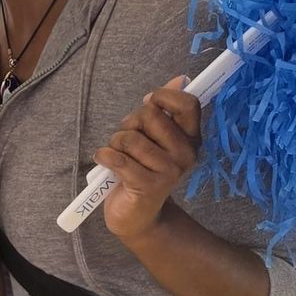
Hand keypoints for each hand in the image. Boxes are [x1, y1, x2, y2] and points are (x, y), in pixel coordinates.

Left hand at [95, 77, 202, 249]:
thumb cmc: (143, 171)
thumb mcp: (154, 138)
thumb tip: (180, 78)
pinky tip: (103, 160)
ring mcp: (169, 171)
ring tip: (118, 156)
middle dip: (129, 123)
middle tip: (126, 140)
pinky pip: (118, 158)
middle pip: (150, 115)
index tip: (148, 104)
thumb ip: (165, 109)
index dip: (163, 97)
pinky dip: (104, 156)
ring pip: (129, 137)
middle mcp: (186, 154)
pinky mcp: (148, 186)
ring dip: (115, 143)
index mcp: (192, 139)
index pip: (188, 104)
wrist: (138, 216)